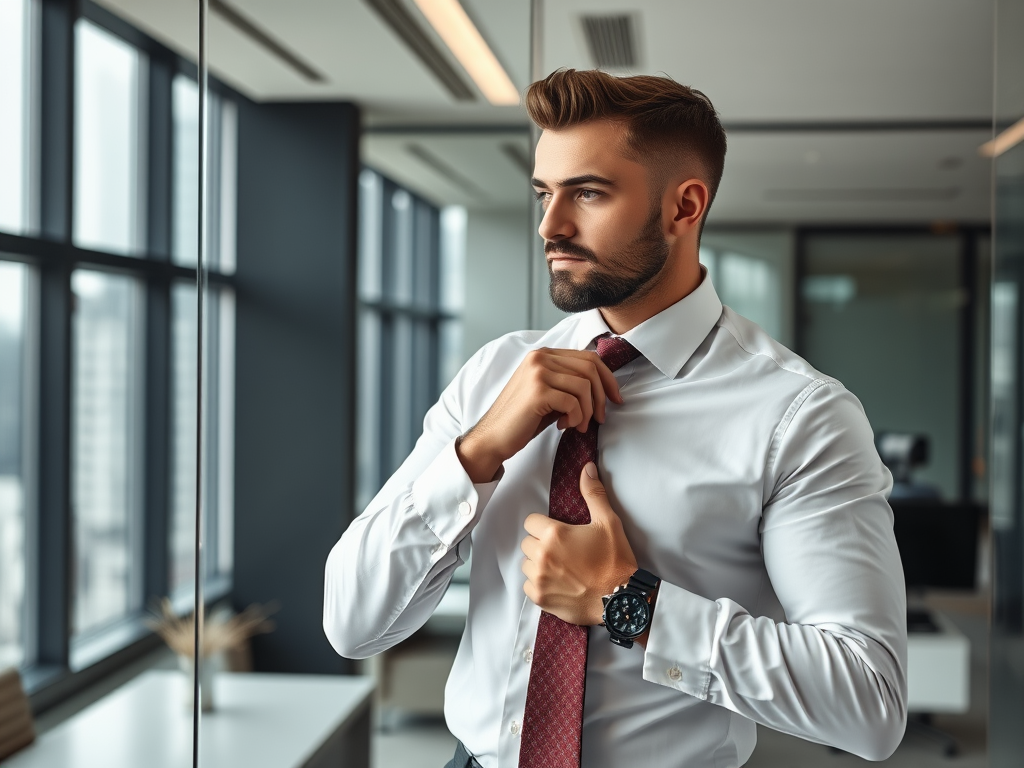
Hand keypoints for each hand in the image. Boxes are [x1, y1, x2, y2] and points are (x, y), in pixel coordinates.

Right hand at [457, 349, 621, 482]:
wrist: (493, 437)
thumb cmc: (522, 419)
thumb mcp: (548, 393)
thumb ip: (569, 382)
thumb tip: (604, 385)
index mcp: (543, 354)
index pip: (588, 357)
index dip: (608, 379)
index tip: (615, 399)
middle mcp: (540, 357)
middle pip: (590, 368)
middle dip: (602, 396)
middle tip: (600, 418)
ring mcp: (538, 372)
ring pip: (584, 386)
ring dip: (588, 411)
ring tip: (578, 426)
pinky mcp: (538, 391)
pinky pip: (574, 403)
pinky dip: (576, 418)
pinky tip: (563, 426)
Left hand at [520, 462, 636, 624]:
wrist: (620, 600)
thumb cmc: (615, 561)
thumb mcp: (608, 523)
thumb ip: (593, 493)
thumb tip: (587, 467)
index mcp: (554, 534)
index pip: (530, 522)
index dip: (543, 525)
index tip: (558, 532)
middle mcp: (542, 555)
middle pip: (527, 543)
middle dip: (541, 544)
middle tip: (562, 550)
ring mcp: (539, 578)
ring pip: (526, 564)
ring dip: (538, 564)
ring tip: (560, 567)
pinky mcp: (540, 598)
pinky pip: (528, 585)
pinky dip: (539, 584)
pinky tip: (558, 583)